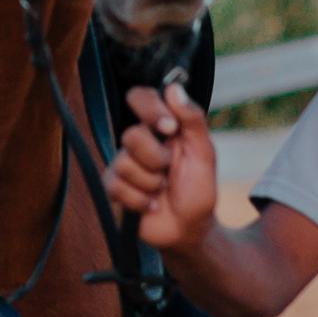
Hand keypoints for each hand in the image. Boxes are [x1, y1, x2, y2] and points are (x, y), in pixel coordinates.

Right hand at [101, 83, 217, 250]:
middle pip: (132, 134)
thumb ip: (192, 119)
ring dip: (151, 183)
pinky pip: (118, 187)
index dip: (150, 108)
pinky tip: (151, 204)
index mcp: (160, 126)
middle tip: (169, 170)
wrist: (189, 229)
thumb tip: (173, 87)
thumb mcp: (204, 153)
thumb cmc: (198, 188)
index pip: (141, 97)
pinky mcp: (113, 188)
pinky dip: (141, 200)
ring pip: (125, 163)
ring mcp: (123, 164)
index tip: (169, 127)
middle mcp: (138, 141)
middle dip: (156, 158)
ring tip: (161, 190)